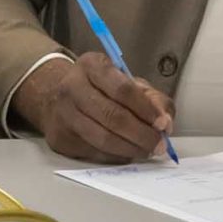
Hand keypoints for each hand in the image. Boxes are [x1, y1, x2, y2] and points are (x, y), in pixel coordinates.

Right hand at [11, 53, 173, 162]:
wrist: (57, 98)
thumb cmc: (100, 90)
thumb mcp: (128, 82)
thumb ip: (153, 99)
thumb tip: (165, 124)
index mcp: (91, 65)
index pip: (122, 89)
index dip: (146, 109)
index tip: (162, 123)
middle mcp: (71, 86)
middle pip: (113, 116)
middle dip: (142, 134)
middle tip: (159, 144)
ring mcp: (62, 113)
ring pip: (103, 138)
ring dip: (131, 149)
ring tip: (146, 150)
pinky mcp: (60, 137)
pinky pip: (94, 152)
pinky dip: (116, 155)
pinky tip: (126, 152)